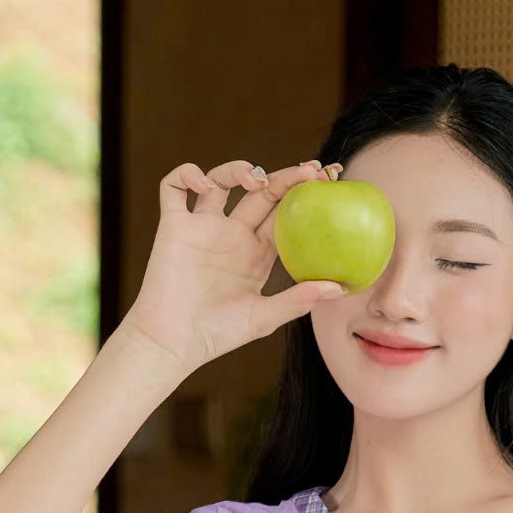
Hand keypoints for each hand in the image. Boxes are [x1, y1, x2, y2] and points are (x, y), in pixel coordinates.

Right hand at [122, 158, 345, 370]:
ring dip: (238, 169)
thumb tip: (339, 288)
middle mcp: (232, 234)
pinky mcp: (173, 226)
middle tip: (310, 170)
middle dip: (285, 176)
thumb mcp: (263, 318)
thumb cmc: (217, 335)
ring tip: (256, 179)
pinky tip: (203, 185)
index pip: (285, 213)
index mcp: (257, 252)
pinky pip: (173, 188)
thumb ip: (298, 300)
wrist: (173, 343)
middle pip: (260, 191)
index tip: (327, 182)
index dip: (304, 194)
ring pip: (221, 180)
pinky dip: (186, 175)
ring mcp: (202, 227)